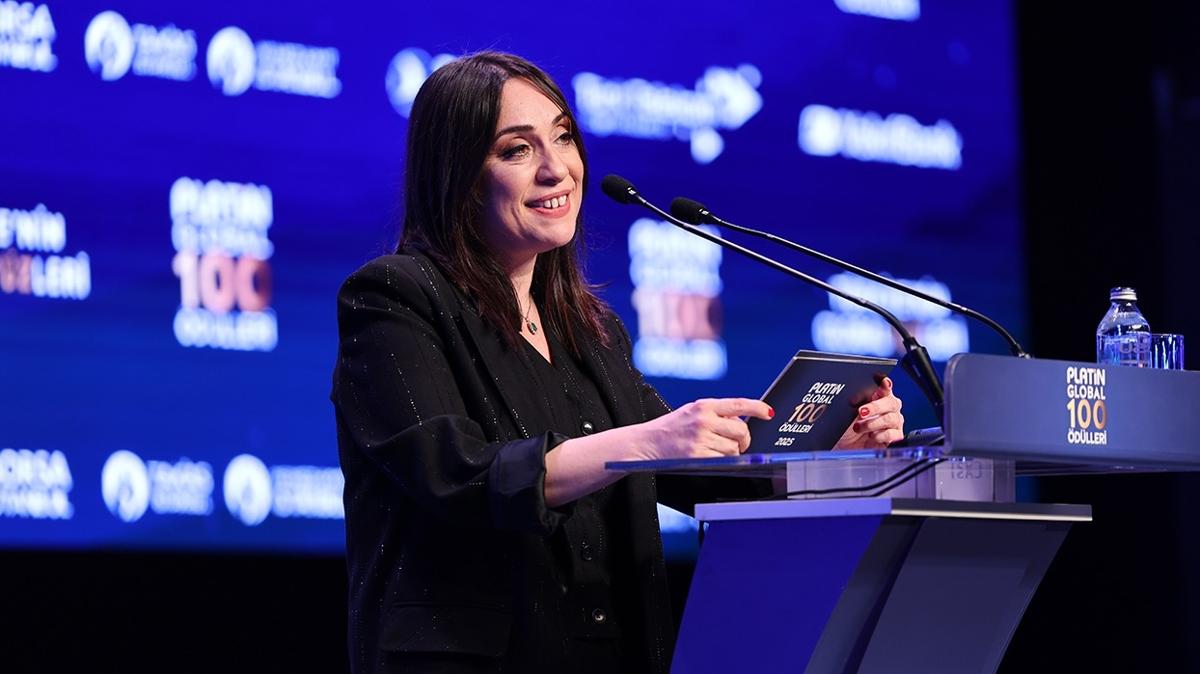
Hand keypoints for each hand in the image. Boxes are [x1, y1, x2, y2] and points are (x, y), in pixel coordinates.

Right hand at [637, 398, 773, 459]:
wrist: (647, 442)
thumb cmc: (671, 428)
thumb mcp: (692, 411)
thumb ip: (715, 413)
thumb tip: (742, 418)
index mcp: (703, 405)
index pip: (738, 404)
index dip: (757, 407)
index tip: (768, 413)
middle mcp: (704, 420)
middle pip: (741, 429)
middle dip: (744, 438)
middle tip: (739, 442)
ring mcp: (701, 438)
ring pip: (734, 448)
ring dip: (732, 451)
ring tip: (717, 448)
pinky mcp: (698, 455)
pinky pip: (724, 460)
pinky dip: (723, 460)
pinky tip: (712, 456)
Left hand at [834, 377, 904, 448]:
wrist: (844, 446)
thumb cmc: (846, 426)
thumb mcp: (846, 411)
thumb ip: (853, 400)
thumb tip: (854, 396)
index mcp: (878, 396)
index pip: (885, 386)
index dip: (885, 384)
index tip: (882, 382)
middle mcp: (888, 408)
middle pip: (891, 402)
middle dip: (875, 407)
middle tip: (861, 411)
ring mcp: (893, 422)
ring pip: (891, 418)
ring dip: (873, 423)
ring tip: (858, 427)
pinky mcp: (893, 437)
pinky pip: (892, 434)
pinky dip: (880, 435)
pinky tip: (871, 436)